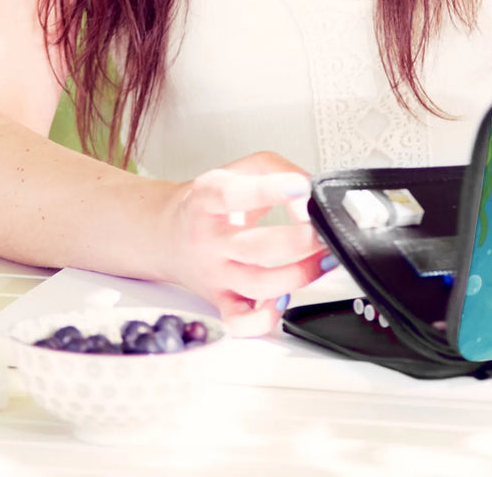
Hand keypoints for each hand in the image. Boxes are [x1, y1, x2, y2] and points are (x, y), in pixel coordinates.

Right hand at [164, 152, 333, 335]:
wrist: (168, 233)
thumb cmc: (211, 202)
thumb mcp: (240, 169)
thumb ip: (279, 171)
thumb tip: (309, 194)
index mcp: (207, 199)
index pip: (232, 195)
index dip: (270, 190)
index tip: (302, 188)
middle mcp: (208, 239)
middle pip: (254, 247)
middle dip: (298, 241)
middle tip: (322, 230)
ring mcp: (215, 273)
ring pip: (257, 285)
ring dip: (300, 274)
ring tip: (323, 258)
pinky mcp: (220, 300)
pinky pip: (241, 322)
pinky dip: (265, 318)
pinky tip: (285, 299)